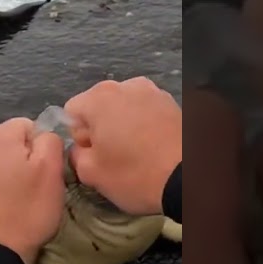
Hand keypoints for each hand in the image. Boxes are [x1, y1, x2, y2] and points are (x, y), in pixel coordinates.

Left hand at [0, 117, 65, 263]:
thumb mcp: (52, 170)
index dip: (42, 149)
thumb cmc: (27, 210)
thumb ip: (51, 140)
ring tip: (19, 198)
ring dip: (10, 172)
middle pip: (12, 141)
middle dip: (25, 159)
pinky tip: (3, 204)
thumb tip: (43, 135)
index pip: (30, 126)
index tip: (46, 173)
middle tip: (35, 188)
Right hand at [64, 77, 181, 215]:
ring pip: (124, 107)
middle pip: (98, 105)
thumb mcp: (92, 174)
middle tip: (114, 155)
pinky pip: (146, 111)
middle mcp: (125, 86)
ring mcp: (152, 91)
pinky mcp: (173, 102)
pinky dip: (145, 124)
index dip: (78, 135)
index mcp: (99, 98)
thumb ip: (75, 155)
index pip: (71, 111)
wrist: (190, 178)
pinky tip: (155, 146)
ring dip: (124, 124)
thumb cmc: (135, 174)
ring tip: (137, 151)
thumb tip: (82, 147)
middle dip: (100, 127)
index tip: (93, 153)